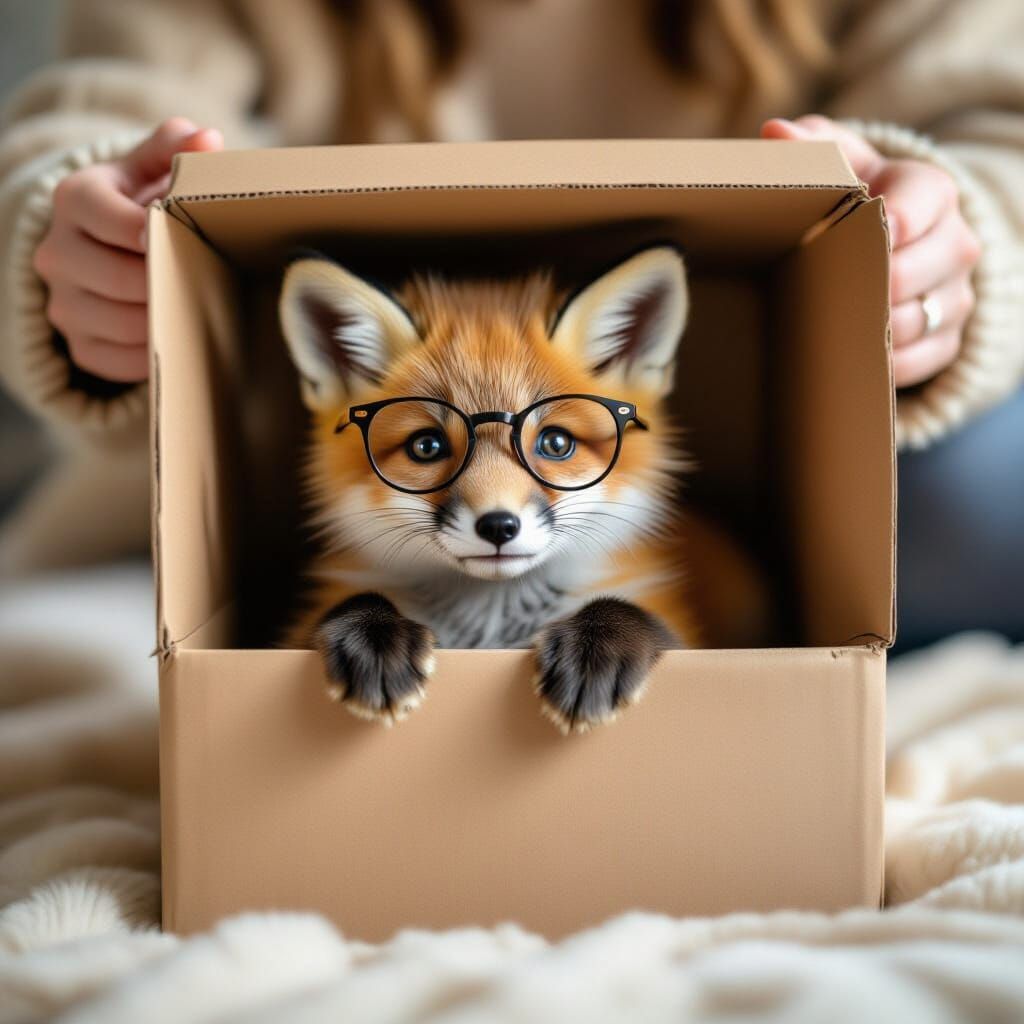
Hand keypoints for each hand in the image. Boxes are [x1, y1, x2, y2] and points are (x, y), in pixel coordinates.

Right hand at [33, 117, 222, 382]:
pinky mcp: (78, 344)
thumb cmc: (142, 204)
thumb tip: (206, 138)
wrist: (110, 248)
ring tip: (195, 308)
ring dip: (163, 318)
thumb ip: (176, 148)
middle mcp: (57, 252)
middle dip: (163, 279)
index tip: (176, 236)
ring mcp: (62, 302)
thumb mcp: (153, 169)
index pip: (107, 217)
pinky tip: (176, 335)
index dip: (147, 230)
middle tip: (203, 280)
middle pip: (117, 277)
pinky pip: (118, 360)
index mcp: (75, 199)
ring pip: (120, 322)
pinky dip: (152, 352)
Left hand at [761, 115, 980, 388]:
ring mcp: (955, 295)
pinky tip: (843, 355)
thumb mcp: (837, 162)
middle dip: (860, 286)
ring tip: (821, 326)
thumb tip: (776, 134)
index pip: (919, 206)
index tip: (856, 236)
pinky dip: (879, 364)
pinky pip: (917, 363)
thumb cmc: (855, 196)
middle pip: (910, 275)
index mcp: (930, 191)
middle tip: (813, 293)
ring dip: (863, 330)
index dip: (885, 224)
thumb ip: (810, 146)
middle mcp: (955, 243)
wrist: (890, 238)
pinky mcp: (946, 339)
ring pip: (911, 324)